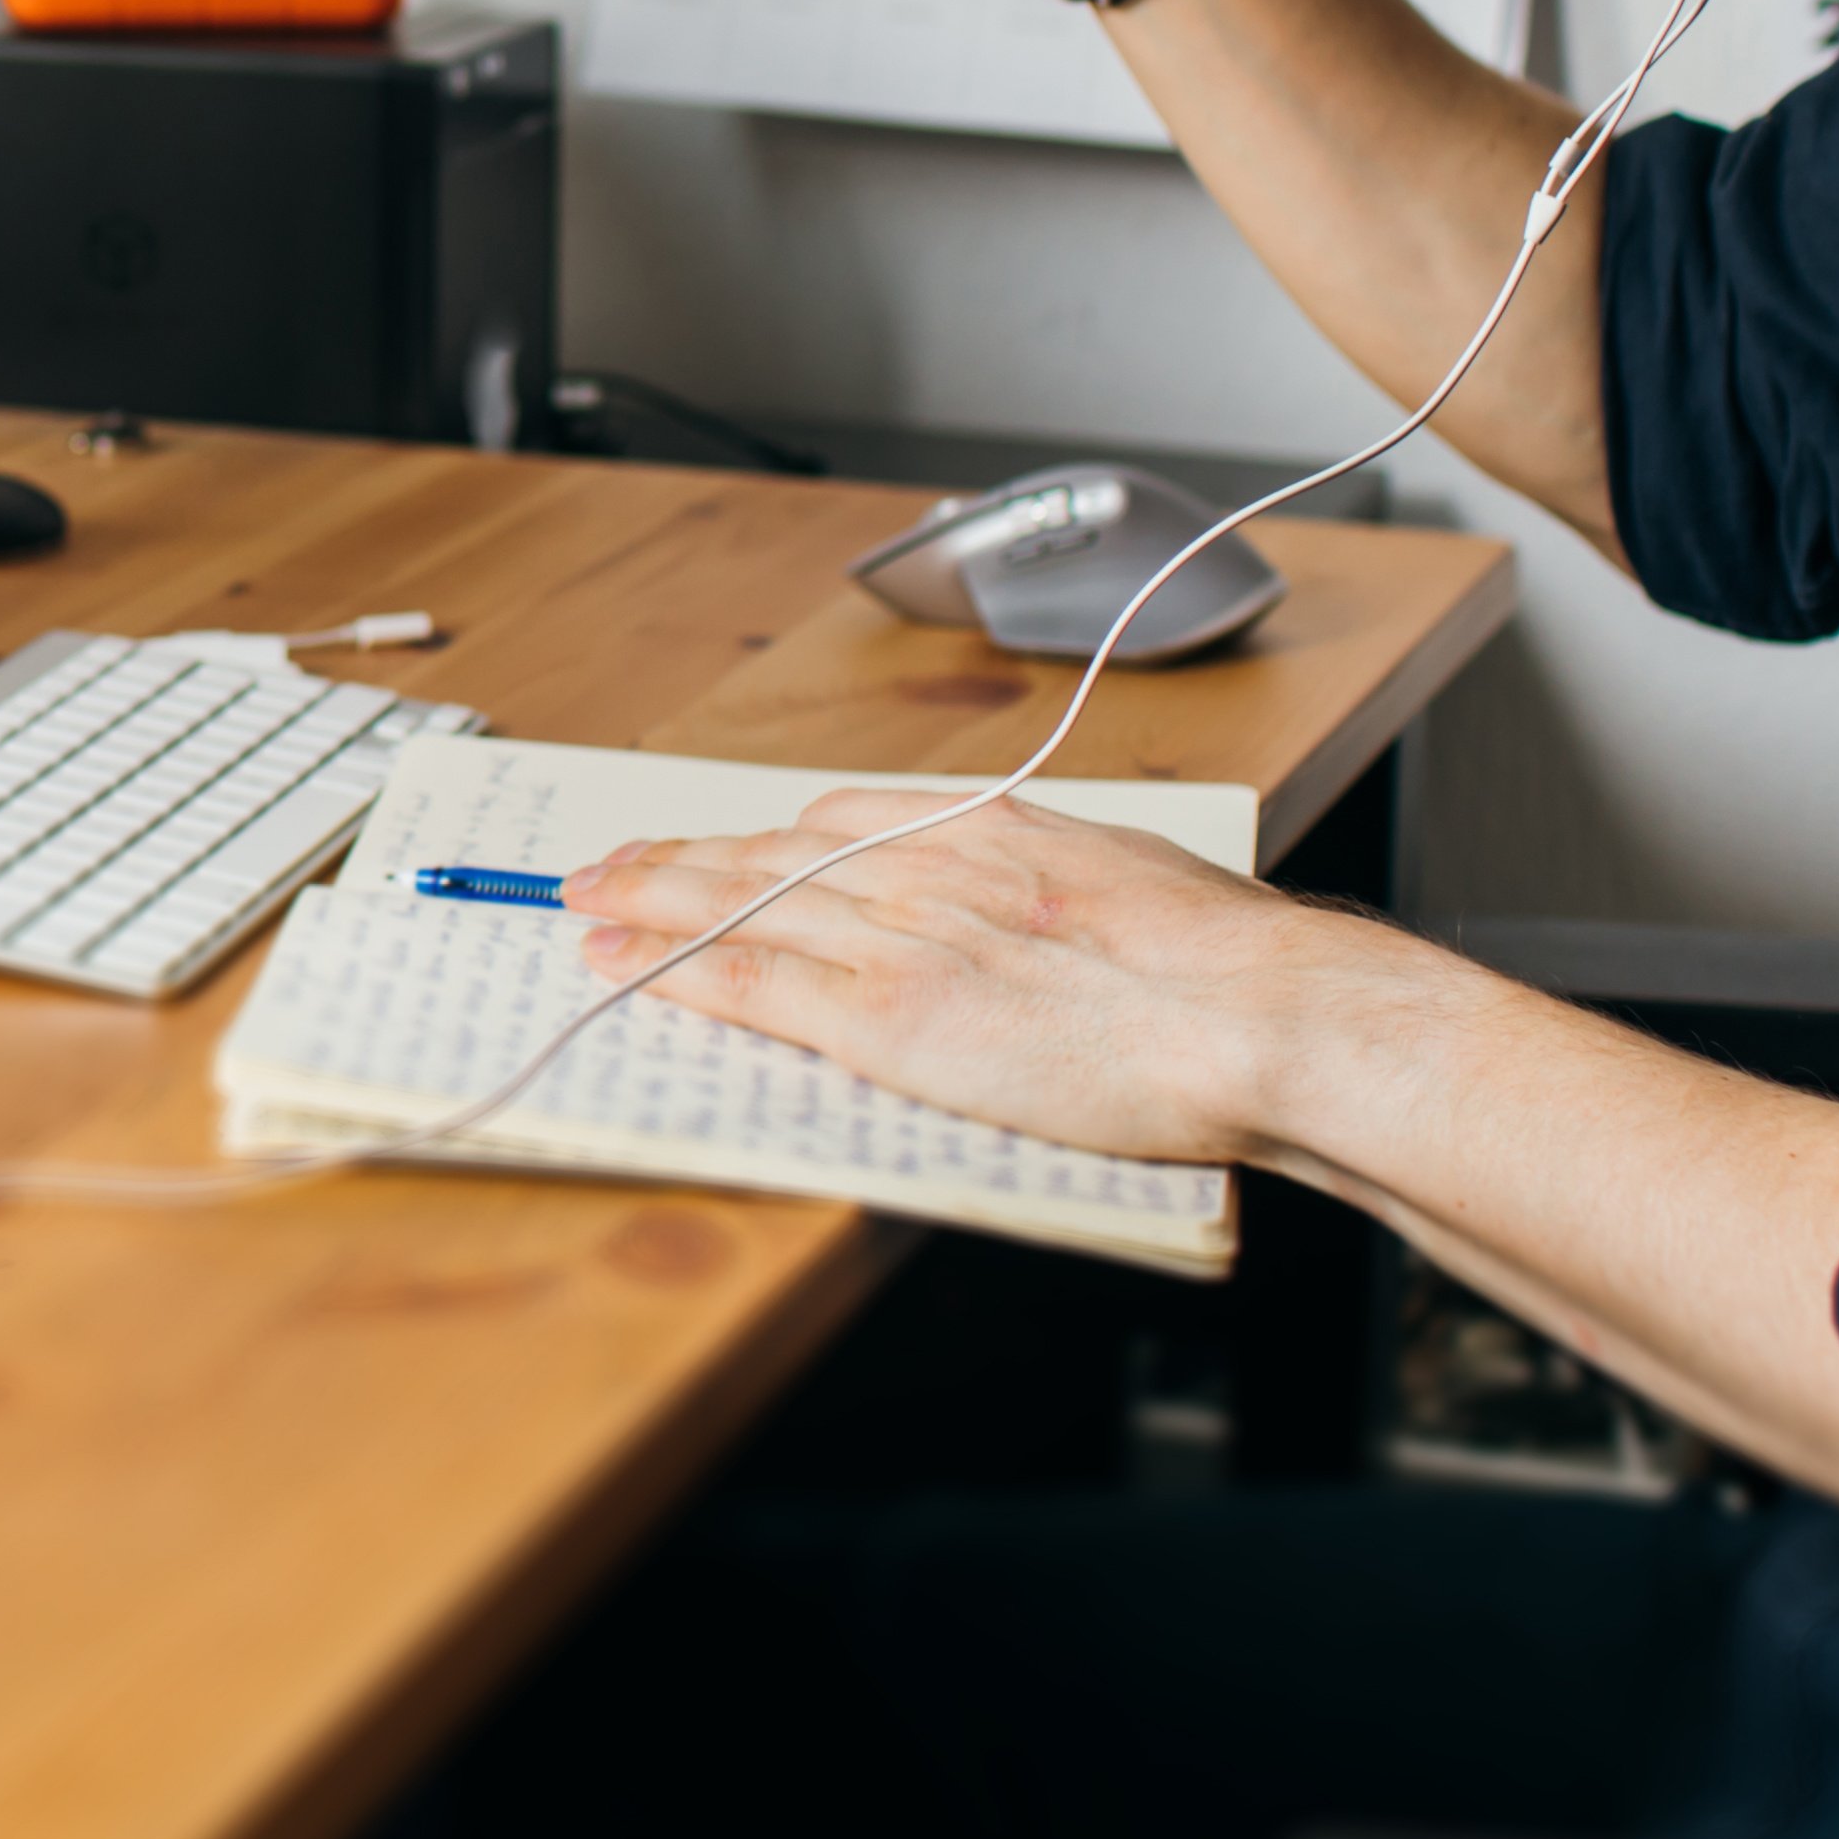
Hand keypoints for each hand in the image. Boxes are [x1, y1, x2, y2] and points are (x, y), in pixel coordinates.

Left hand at [560, 790, 1379, 1170]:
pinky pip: (756, 984)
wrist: (1253, 1011)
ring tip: (584, 900)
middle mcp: (927, 866)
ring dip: (650, 901)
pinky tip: (620, 959)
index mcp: (988, 830)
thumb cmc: (1226, 965)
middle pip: (769, 851)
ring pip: (741, 904)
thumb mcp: (1131, 880)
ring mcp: (901, 938)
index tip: (720, 840)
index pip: (838, 821)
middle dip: (680, 858)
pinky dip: (675, 968)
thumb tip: (1051, 894)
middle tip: (606, 862)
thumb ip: (1062, 879)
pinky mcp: (889, 1017)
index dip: (762, 835)